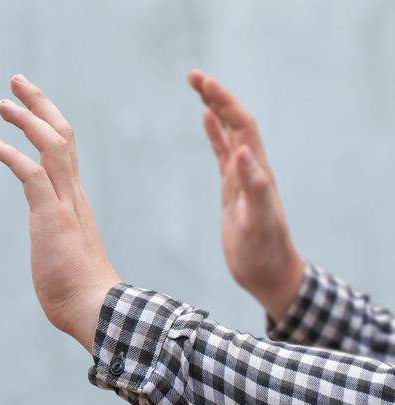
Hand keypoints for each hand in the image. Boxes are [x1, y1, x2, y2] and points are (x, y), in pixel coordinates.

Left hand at [0, 74, 120, 350]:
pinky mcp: (51, 217)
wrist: (95, 309)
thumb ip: (57, 238)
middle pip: (62, 134)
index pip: (64, 150)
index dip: (47, 123)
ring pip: (52, 145)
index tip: (30, 107)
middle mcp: (73, 194)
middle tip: (17, 83)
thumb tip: (53, 246)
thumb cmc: (79, 291)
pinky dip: (12, 155)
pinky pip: (32, 174)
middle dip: (39, 104)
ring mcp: (64, 204)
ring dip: (27, 119)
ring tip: (3, 102)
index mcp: (74, 200)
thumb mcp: (63, 253)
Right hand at [188, 70, 303, 319]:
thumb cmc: (264, 252)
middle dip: (216, 95)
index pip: (241, 125)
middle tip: (192, 75)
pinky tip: (205, 120)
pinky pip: (222, 152)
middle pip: (234, 121)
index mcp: (257, 171)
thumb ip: (254, 187)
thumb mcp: (258, 222)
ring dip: (214, 108)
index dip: (223, 101)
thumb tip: (243, 151)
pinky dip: (214, 133)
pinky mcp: (232, 188)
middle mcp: (251, 167)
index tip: (203, 82)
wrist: (268, 273)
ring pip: (228, 132)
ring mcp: (241, 177)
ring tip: (198, 87)